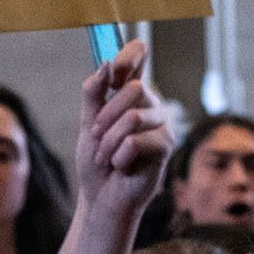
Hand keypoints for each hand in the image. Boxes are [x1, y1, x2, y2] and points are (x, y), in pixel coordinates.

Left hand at [75, 40, 170, 219]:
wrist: (101, 198)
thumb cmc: (97, 162)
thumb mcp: (87, 124)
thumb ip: (93, 95)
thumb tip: (106, 65)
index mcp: (130, 94)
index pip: (138, 58)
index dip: (130, 55)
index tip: (115, 68)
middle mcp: (150, 104)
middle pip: (135, 88)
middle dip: (106, 115)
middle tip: (95, 136)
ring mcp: (161, 124)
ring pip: (133, 118)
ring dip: (108, 142)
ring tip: (105, 157)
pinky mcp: (165, 146)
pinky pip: (135, 141)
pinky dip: (119, 157)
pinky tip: (121, 167)